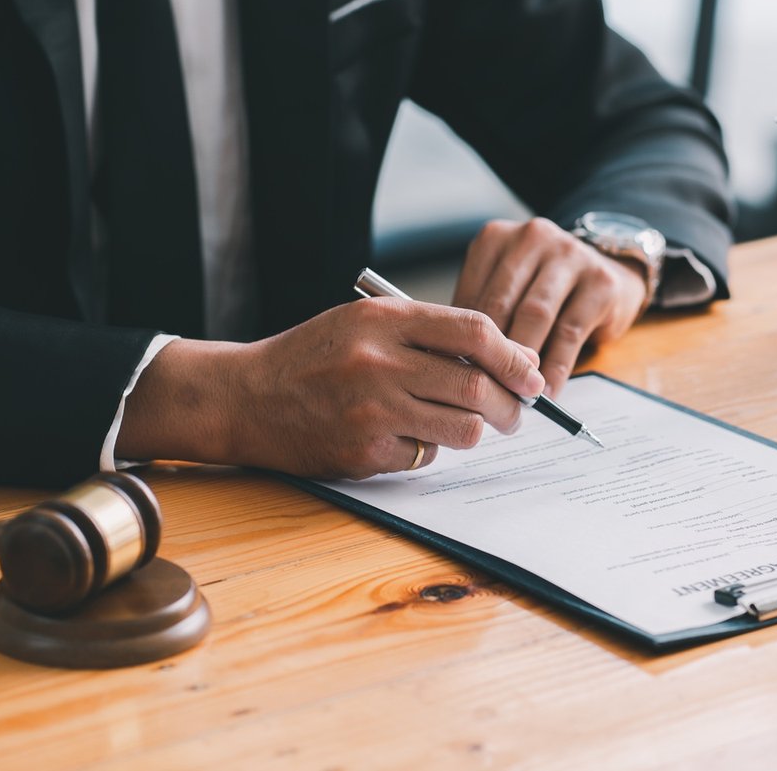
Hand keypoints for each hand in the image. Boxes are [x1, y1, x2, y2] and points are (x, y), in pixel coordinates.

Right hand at [117, 298, 544, 478]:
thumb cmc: (312, 357)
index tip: (531, 373)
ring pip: (462, 428)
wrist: (245, 397)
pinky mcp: (364, 452)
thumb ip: (427, 333)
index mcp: (384, 321)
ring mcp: (372, 411)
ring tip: (472, 426)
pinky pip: (426, 456)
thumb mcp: (365, 325)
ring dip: (477, 431)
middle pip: (476, 385)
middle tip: (518, 412)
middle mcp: (380, 362)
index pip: (474, 331)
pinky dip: (430, 449)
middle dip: (510, 404)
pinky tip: (410, 437)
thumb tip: (503, 357)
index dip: (514, 355)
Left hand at [452, 217, 647, 395]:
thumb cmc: (544, 288)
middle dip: (491, 354)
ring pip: (535, 315)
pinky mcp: (600, 280)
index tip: (458, 379)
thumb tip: (451, 365)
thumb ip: (482, 316)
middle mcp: (532, 238)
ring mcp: (569, 254)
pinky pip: (569, 331)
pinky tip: (547, 391)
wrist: (608, 269)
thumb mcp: (508, 288)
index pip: (471, 295)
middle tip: (483, 393)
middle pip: (501, 304)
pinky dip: (555, 367)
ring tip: (513, 397)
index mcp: (496, 238)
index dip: (463, 342)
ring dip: (522, 363)